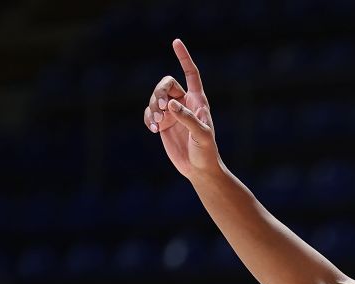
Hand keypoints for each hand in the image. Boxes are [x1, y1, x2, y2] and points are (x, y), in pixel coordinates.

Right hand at [143, 39, 219, 178]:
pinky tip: (152, 129)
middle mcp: (184, 103)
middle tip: (161, 107)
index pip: (191, 74)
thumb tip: (171, 104)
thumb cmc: (207, 151)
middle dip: (159, 91)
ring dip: (153, 106)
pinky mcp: (163, 124)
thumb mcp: (202, 135)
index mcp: (198, 101)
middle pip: (166, 83)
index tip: (175, 42)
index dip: (184, 58)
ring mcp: (172, 113)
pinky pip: (150, 112)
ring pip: (155, 97)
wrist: (199, 169)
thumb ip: (187, 118)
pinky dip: (148, 117)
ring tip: (158, 123)